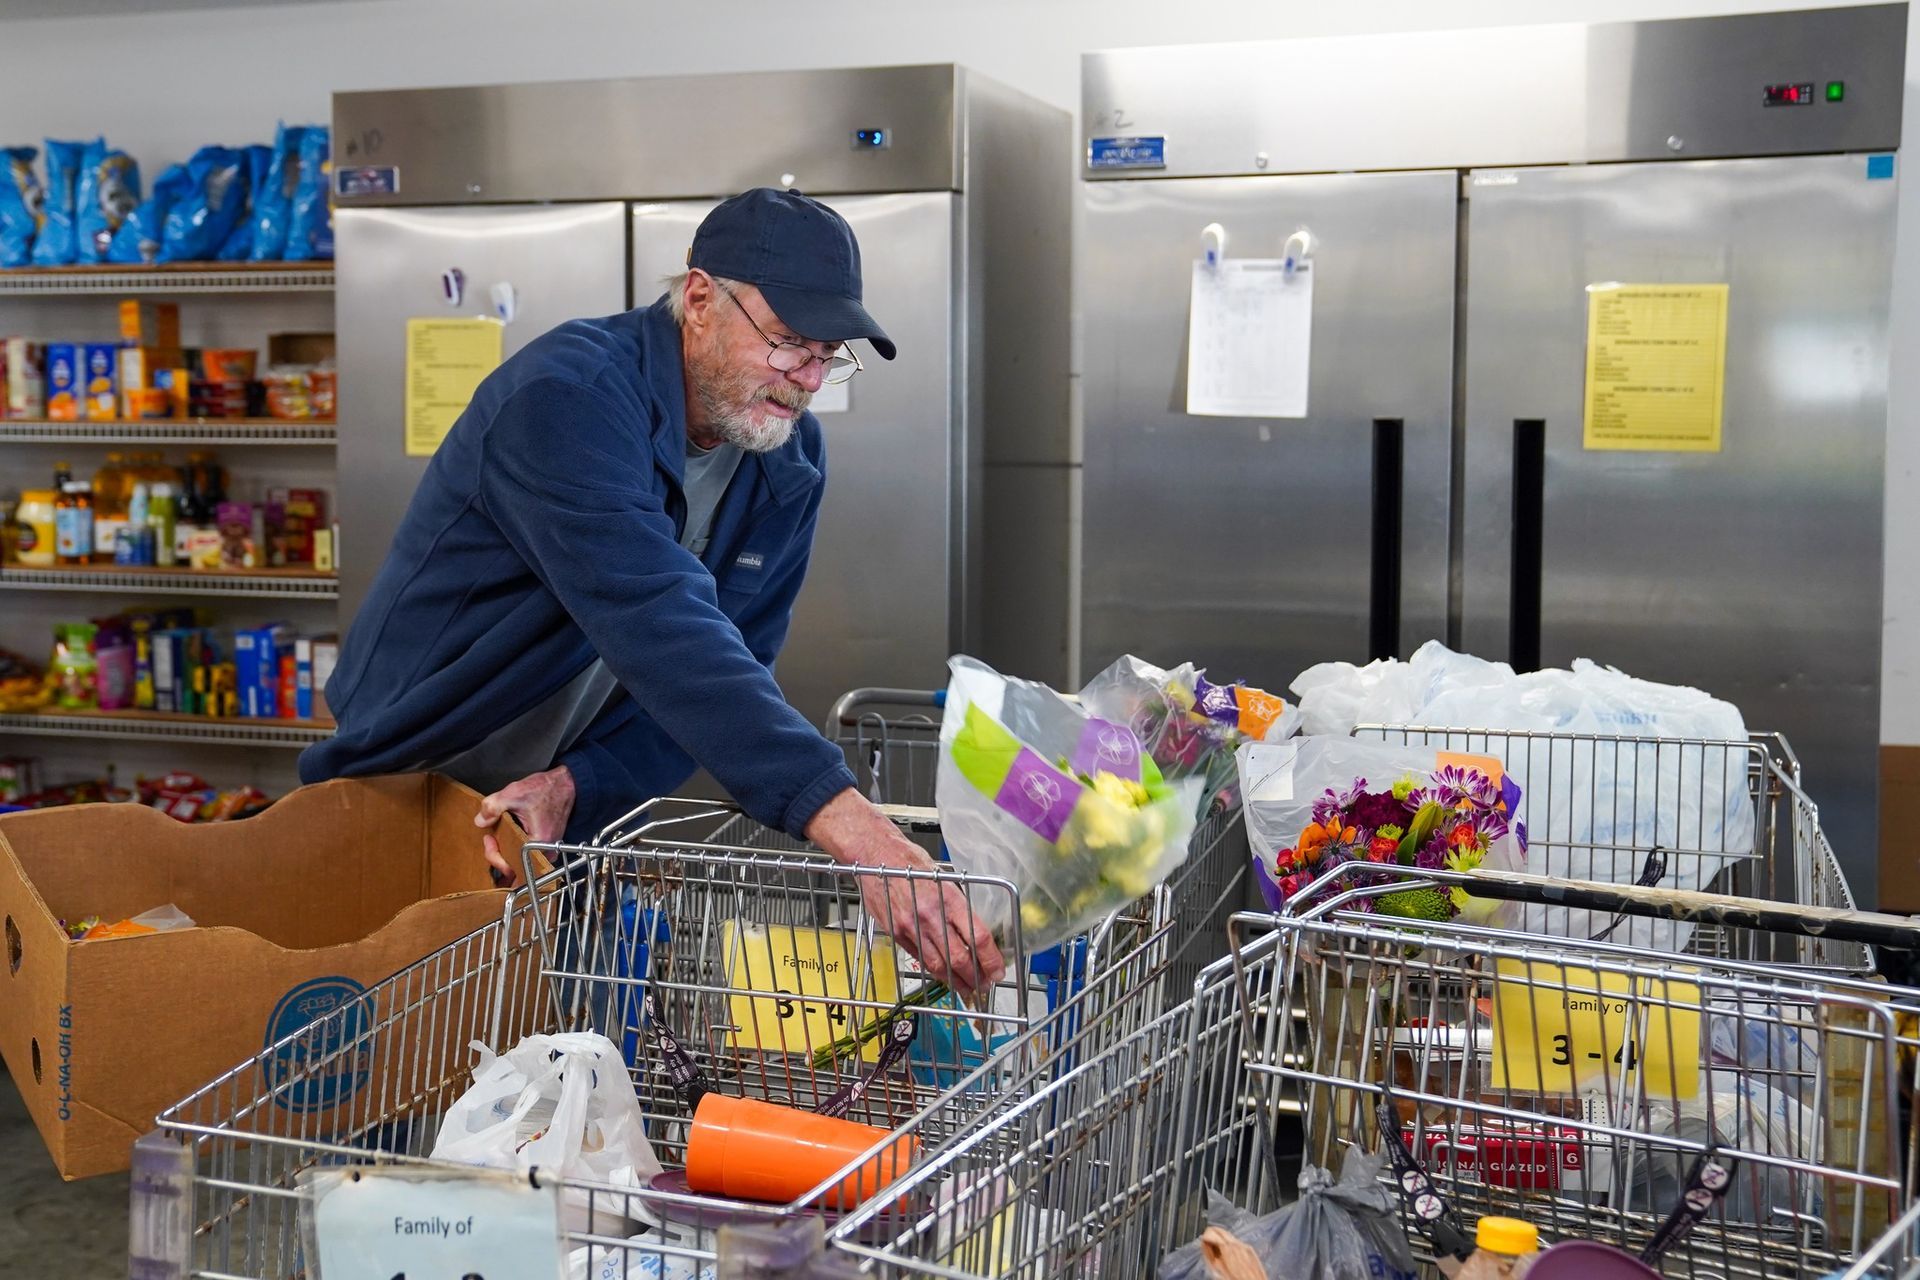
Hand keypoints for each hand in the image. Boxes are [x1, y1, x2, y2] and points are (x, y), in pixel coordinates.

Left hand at [473, 764, 575, 887]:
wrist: (566, 784)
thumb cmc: (546, 789)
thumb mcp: (514, 793)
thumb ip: (492, 807)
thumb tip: (480, 821)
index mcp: (539, 844)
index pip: (511, 867)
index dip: (493, 856)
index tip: (489, 840)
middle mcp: (545, 852)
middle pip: (516, 868)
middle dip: (499, 856)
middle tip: (491, 840)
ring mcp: (547, 850)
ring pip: (522, 862)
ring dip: (507, 854)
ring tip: (498, 839)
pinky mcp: (546, 845)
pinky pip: (528, 855)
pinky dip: (516, 849)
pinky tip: (508, 839)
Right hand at [805, 788, 1006, 998]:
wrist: (875, 857)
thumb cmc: (910, 862)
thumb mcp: (944, 878)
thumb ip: (958, 906)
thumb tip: (976, 932)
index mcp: (948, 899)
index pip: (976, 936)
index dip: (990, 959)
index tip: (998, 970)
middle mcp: (930, 916)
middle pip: (959, 958)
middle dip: (976, 977)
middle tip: (986, 986)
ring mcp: (911, 928)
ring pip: (938, 965)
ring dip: (957, 982)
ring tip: (969, 991)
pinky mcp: (897, 935)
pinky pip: (920, 959)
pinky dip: (935, 972)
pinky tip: (946, 977)